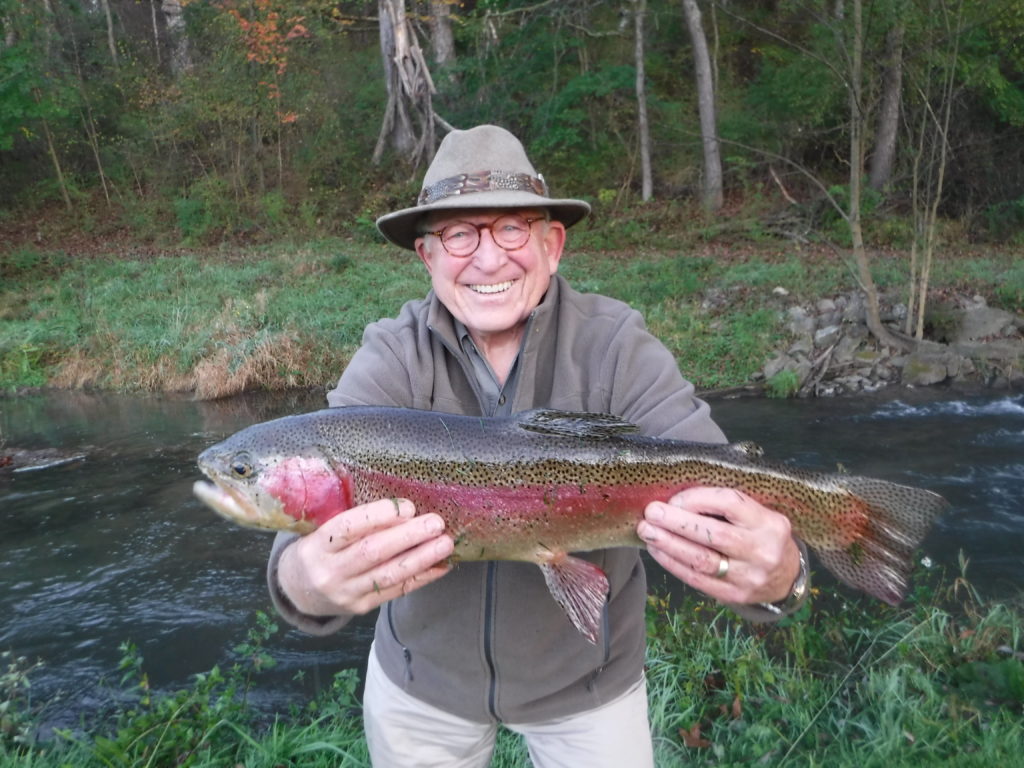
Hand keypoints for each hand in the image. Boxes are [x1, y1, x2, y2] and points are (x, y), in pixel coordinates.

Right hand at [276, 498, 454, 616]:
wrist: (298, 591)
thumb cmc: (319, 549)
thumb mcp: (323, 530)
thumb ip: (355, 521)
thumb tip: (404, 508)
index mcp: (317, 545)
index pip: (348, 528)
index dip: (379, 516)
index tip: (407, 507)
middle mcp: (329, 571)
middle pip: (372, 552)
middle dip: (408, 536)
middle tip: (435, 523)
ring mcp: (346, 593)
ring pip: (388, 575)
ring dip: (421, 558)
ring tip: (445, 544)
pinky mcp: (361, 607)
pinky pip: (396, 591)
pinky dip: (421, 577)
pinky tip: (441, 565)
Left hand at [637, 487, 799, 604]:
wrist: (786, 576)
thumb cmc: (761, 536)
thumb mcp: (757, 514)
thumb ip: (725, 507)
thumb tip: (678, 500)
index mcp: (769, 522)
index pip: (730, 503)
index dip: (697, 499)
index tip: (674, 498)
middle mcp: (762, 550)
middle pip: (713, 534)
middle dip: (677, 523)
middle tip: (651, 513)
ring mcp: (749, 576)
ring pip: (702, 560)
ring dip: (669, 545)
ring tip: (647, 532)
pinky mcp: (735, 595)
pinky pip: (698, 580)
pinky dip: (674, 564)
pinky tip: (658, 552)